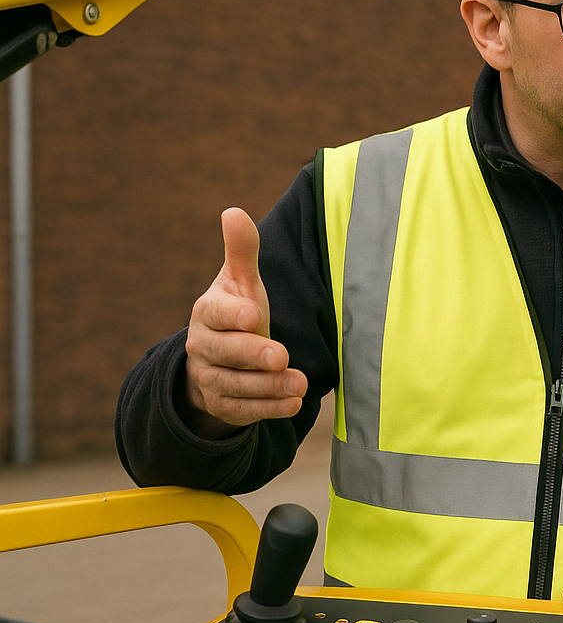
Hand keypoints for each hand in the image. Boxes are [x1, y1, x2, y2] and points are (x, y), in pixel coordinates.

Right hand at [181, 208, 302, 438]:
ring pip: (234, 386)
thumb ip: (242, 251)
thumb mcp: (242, 282)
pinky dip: (268, 410)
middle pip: (224, 353)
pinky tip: (293, 404)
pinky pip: (242, 411)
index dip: (233, 314)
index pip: (216, 313)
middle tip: (281, 356)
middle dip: (252, 355)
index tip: (254, 315)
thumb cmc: (237, 311)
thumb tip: (233, 212)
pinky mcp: (222, 404)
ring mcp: (210, 378)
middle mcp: (203, 347)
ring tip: (299, 385)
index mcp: (208, 312)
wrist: (219, 357)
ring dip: (267, 387)